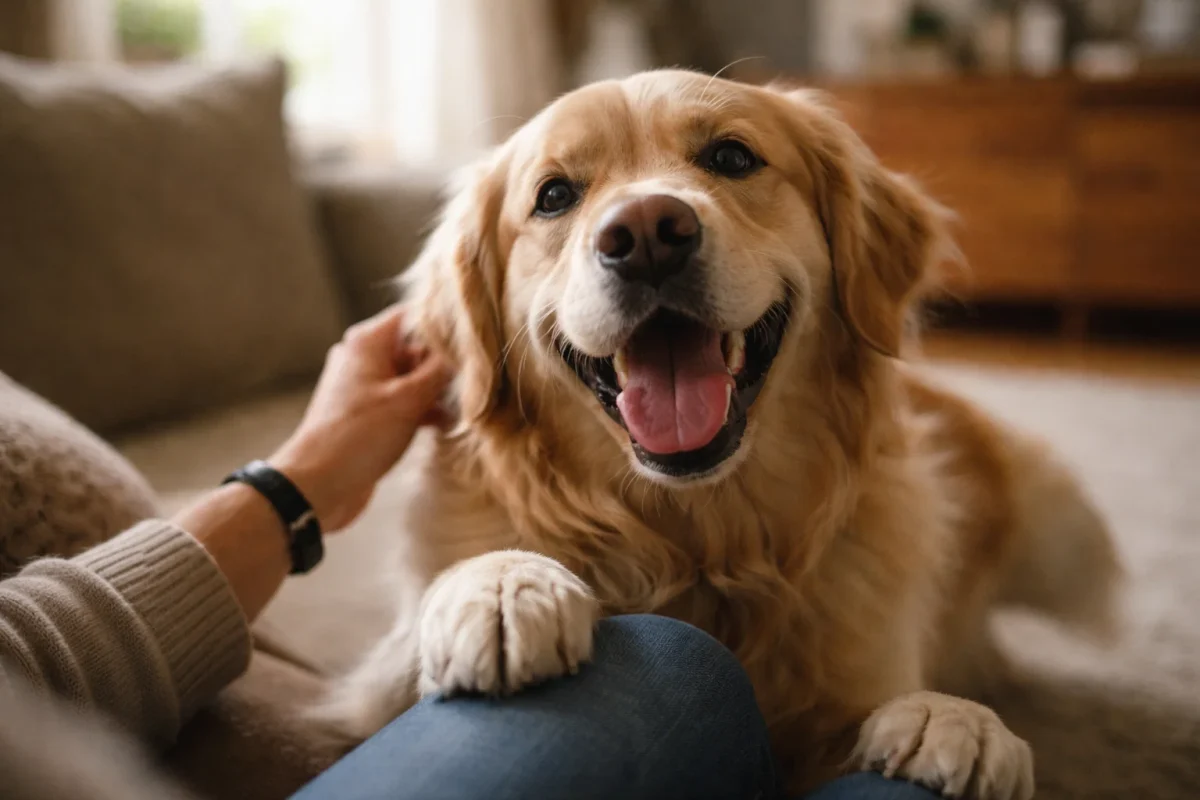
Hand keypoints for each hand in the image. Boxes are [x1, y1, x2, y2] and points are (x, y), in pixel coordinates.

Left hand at [268, 306, 451, 531]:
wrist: (317, 485)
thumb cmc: (357, 436)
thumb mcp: (408, 400)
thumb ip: (439, 371)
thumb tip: (466, 351)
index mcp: (367, 342)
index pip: (413, 315)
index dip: (445, 325)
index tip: (474, 342)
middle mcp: (363, 359)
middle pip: (415, 348)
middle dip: (444, 365)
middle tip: (473, 382)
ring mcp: (364, 388)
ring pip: (412, 378)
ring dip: (436, 392)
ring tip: (462, 409)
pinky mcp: (368, 416)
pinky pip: (403, 403)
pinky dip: (422, 410)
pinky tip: (444, 426)